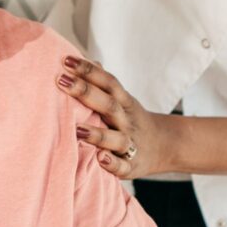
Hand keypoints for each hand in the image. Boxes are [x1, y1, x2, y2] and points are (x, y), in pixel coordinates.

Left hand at [58, 55, 168, 179]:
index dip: (89, 71)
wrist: (165, 146)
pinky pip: (122, 166)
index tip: (66, 60)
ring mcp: (131, 144)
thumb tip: (85, 60)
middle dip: (85, 92)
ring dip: (97, 134)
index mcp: (124, 102)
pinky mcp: (131, 166)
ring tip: (77, 129)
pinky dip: (112, 163)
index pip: (108, 82)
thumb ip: (104, 83)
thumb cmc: (131, 119)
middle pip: (109, 104)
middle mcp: (127, 121)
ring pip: (117, 138)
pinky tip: (100, 159)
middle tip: (61, 80)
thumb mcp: (122, 99)